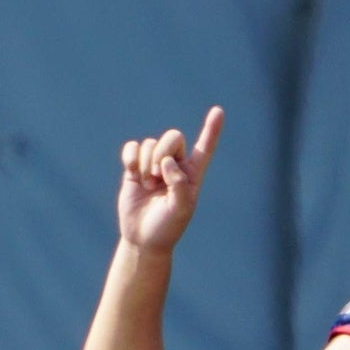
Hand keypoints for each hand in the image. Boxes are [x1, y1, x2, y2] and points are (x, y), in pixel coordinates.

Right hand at [116, 106, 223, 253]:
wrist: (142, 238)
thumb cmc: (167, 227)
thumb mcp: (180, 209)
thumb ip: (179, 184)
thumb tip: (166, 161)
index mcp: (192, 174)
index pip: (204, 147)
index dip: (211, 129)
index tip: (218, 111)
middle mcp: (175, 165)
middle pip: (173, 137)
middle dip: (163, 151)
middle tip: (157, 175)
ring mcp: (153, 165)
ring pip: (150, 143)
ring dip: (146, 164)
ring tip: (147, 185)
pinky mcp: (134, 169)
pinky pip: (132, 147)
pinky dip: (131, 156)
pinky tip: (132, 171)